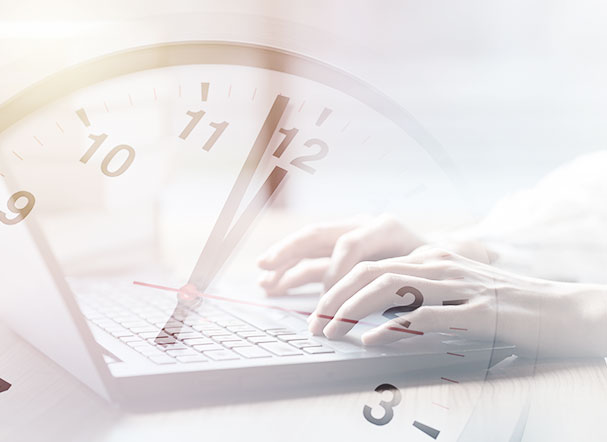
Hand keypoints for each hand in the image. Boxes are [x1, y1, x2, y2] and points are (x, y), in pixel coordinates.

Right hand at [257, 214, 424, 295]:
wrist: (441, 255)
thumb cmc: (434, 268)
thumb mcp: (423, 274)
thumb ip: (396, 283)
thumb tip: (367, 305)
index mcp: (384, 227)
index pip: (349, 244)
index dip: (336, 273)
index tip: (328, 300)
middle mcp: (362, 225)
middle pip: (318, 234)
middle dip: (289, 251)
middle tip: (265, 265)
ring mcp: (349, 234)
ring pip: (309, 244)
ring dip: (284, 261)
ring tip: (263, 280)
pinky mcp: (342, 249)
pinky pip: (312, 258)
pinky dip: (293, 270)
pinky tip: (274, 284)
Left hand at [309, 245, 606, 357]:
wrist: (561, 310)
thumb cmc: (504, 305)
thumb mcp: (455, 292)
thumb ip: (420, 295)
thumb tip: (380, 316)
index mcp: (431, 258)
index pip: (371, 265)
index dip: (337, 287)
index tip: (317, 313)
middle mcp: (439, 265)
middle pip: (372, 272)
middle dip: (334, 297)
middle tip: (313, 326)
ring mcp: (459, 285)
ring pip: (392, 287)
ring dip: (354, 310)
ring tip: (331, 332)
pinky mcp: (478, 310)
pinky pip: (428, 315)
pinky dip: (395, 327)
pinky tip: (372, 340)